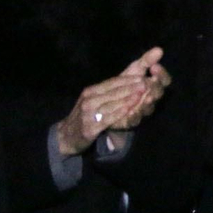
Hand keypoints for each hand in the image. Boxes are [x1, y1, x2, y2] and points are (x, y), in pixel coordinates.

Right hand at [54, 48, 169, 155]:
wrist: (66, 136)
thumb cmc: (86, 115)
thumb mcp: (95, 100)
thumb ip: (112, 89)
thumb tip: (130, 76)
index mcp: (91, 91)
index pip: (112, 82)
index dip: (128, 79)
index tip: (144, 75)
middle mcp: (88, 100)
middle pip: (113, 92)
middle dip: (131, 87)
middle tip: (147, 83)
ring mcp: (87, 114)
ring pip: (111, 104)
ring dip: (127, 99)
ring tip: (142, 95)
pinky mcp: (89, 127)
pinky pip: (106, 119)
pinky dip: (118, 114)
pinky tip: (129, 110)